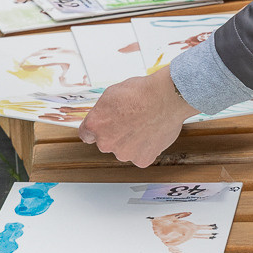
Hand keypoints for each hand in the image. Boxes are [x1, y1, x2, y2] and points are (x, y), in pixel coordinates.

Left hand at [77, 66, 192, 166]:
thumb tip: (103, 117)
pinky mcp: (142, 160)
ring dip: (131, 142)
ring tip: (144, 126)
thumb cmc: (141, 92)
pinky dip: (146, 148)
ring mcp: (124, 154)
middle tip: (130, 122)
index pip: (86, 135)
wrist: (166, 98)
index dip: (98, 129)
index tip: (105, 127)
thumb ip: (103, 112)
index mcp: (94, 125)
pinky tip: (152, 134)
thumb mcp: (111, 94)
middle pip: (107, 143)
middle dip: (116, 135)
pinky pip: (141, 156)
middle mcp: (106, 143)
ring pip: (125, 150)